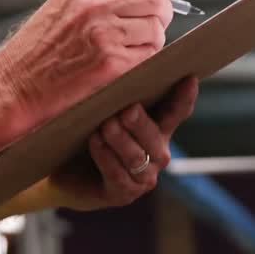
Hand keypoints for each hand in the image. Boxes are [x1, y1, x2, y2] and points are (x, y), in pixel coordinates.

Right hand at [0, 0, 176, 153]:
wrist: (14, 83)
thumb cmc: (38, 48)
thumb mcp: (63, 3)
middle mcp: (93, 1)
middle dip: (162, 13)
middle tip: (151, 25)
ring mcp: (103, 32)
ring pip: (157, 28)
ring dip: (152, 40)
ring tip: (128, 48)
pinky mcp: (111, 62)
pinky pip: (149, 54)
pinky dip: (144, 60)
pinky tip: (123, 64)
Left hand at [50, 76, 199, 210]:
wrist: (66, 171)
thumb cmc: (88, 132)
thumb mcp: (102, 110)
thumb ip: (116, 94)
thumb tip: (118, 61)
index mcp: (157, 128)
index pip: (176, 112)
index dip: (184, 97)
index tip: (188, 78)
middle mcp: (156, 153)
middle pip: (155, 136)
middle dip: (141, 123)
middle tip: (127, 109)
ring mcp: (142, 176)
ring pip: (136, 157)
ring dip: (120, 140)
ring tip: (105, 125)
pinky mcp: (123, 193)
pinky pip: (118, 175)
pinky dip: (106, 158)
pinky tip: (95, 143)